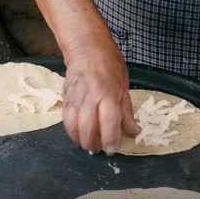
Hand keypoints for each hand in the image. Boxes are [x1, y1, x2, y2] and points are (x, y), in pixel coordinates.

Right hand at [62, 37, 140, 154]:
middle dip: (93, 144)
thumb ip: (127, 112)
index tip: (112, 149)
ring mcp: (75, 98)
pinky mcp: (65, 97)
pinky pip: (65, 119)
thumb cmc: (109, 65)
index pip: (109, 123)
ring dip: (80, 140)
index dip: (111, 140)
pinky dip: (71, 130)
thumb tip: (134, 132)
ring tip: (88, 145)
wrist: (86, 48)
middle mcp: (90, 98)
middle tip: (99, 150)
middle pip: (88, 128)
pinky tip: (78, 134)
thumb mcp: (124, 87)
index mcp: (109, 95)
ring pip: (73, 126)